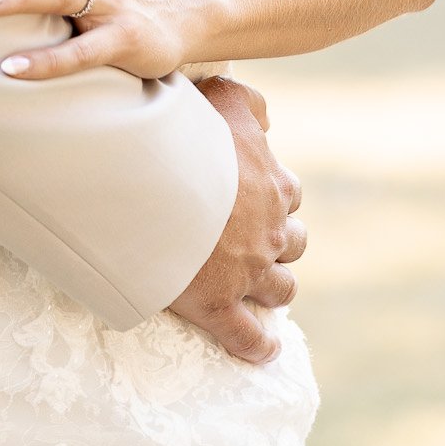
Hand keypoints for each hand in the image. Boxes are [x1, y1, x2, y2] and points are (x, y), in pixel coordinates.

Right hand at [167, 77, 305, 363]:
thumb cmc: (182, 132)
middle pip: (294, 243)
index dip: (274, 193)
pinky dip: (258, 346)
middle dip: (279, 241)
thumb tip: (265, 117)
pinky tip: (264, 348)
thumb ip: (246, 102)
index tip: (254, 192)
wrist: (150, 180)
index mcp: (272, 183)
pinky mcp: (220, 305)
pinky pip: (248, 338)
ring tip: (259, 286)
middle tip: (253, 238)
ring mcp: (248, 272)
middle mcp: (269, 230)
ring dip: (274, 287)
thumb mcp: (220, 97)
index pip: (289, 191)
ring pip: (281, 289)